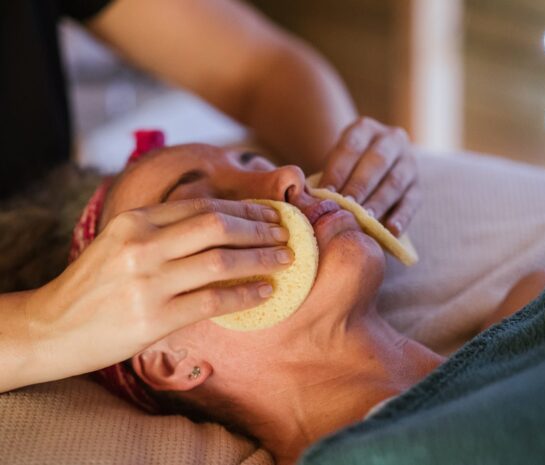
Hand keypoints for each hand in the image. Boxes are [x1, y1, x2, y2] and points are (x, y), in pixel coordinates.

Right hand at [27, 198, 291, 379]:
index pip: (202, 207)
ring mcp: (147, 282)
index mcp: (134, 221)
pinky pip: (213, 301)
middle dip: (259, 229)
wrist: (50, 328)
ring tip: (285, 261)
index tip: (269, 214)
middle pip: (217, 226)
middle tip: (285, 235)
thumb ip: (162, 231)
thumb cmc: (93, 285)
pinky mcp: (153, 319)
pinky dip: (245, 294)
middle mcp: (141, 245)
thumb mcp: (120, 243)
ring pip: (220, 261)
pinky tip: (265, 292)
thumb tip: (222, 226)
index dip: (243, 209)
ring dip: (261, 259)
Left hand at [318, 117, 419, 235]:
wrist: (372, 169)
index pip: (351, 148)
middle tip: (346, 207)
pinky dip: (402, 217)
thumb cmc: (345, 169)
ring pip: (395, 182)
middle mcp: (391, 140)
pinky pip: (412, 201)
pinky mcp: (418, 186)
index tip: (326, 193)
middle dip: (360, 186)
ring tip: (365, 220)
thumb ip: (326, 176)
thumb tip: (307, 198)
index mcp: (365, 129)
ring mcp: (409, 162)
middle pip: (376, 162)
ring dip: (379, 202)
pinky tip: (391, 230)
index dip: (338, 171)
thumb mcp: (336, 163)